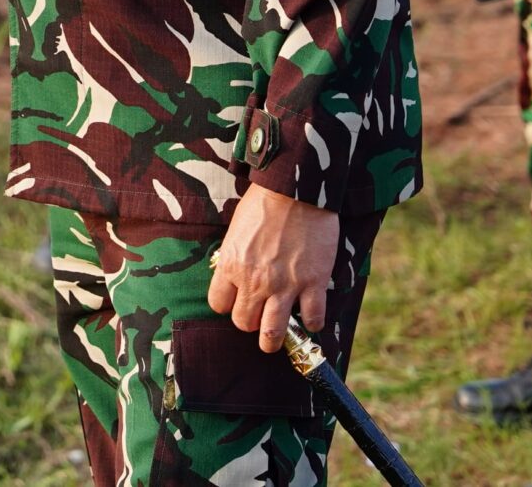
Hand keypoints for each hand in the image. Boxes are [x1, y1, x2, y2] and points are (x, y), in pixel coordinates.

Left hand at [206, 185, 339, 354]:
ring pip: (273, 333)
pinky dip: (312, 323)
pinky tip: (310, 317)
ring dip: (274, 340)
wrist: (296, 190)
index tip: (237, 301)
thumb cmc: (264, 203)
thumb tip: (231, 271)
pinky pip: (312, 319)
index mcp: (231, 266)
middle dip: (251, 323)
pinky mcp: (313, 284)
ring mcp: (285, 286)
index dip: (228, 305)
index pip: (219, 305)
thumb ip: (233, 256)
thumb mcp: (236, 229)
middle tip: (259, 317)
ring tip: (278, 338)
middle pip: (244, 323)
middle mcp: (254, 282)